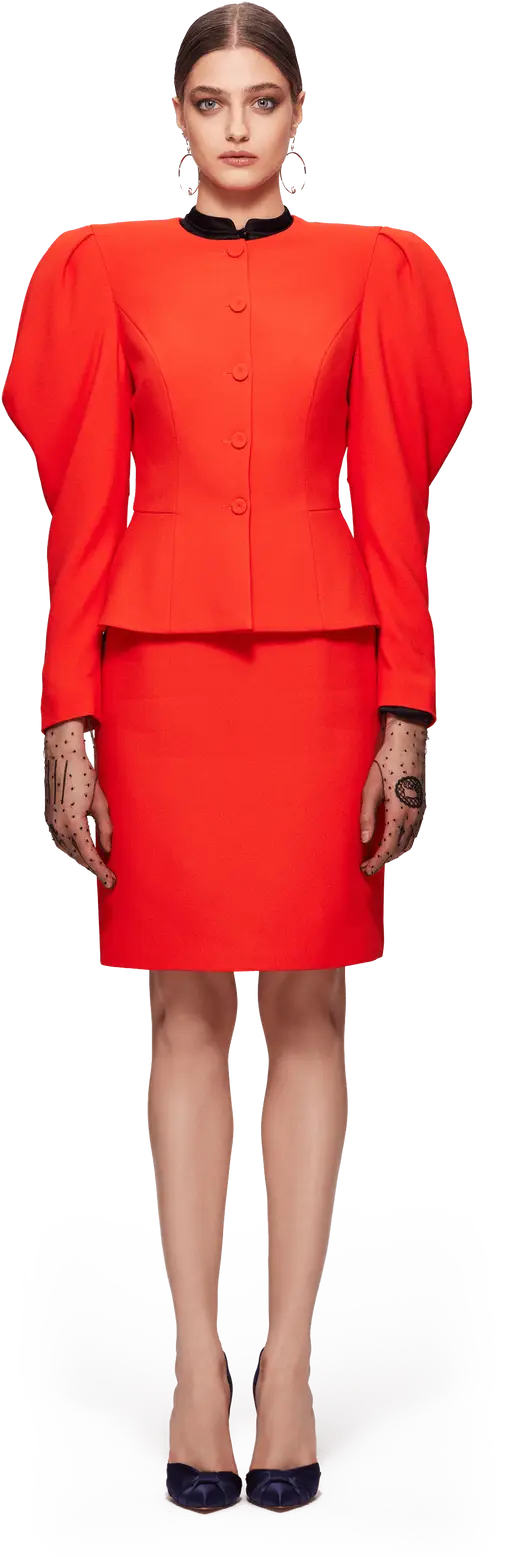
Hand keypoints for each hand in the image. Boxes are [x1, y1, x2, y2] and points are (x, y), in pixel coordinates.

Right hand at [42, 718, 116, 888]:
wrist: (62, 755)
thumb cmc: (84, 774)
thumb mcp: (100, 801)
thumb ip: (105, 827)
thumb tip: (108, 848)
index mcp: (74, 823)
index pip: (90, 855)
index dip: (101, 870)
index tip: (111, 881)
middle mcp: (59, 826)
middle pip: (78, 856)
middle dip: (93, 866)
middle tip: (108, 874)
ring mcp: (52, 822)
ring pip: (68, 850)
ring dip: (82, 858)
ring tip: (97, 863)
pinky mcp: (49, 817)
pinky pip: (61, 840)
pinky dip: (73, 848)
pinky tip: (81, 848)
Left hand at [359, 716, 427, 874]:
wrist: (408, 742)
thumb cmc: (386, 761)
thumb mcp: (370, 786)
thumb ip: (367, 815)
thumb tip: (365, 839)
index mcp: (398, 810)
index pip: (388, 846)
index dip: (377, 862)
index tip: (365, 869)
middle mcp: (413, 814)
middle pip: (399, 848)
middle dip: (383, 860)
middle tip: (367, 864)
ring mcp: (420, 810)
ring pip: (408, 841)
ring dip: (393, 851)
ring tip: (377, 854)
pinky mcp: (422, 805)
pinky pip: (413, 831)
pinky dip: (402, 841)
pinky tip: (391, 838)